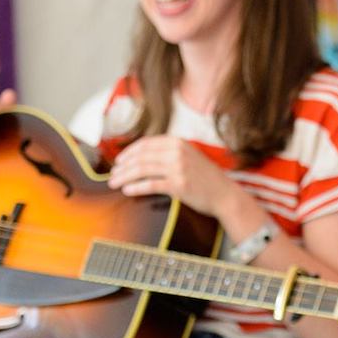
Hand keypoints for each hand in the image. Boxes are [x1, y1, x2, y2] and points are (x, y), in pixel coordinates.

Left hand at [106, 134, 236, 215]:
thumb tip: (142, 157)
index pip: (146, 144)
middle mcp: (177, 152)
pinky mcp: (179, 185)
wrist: (225, 195)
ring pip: (142, 169)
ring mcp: (178, 168)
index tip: (119, 162)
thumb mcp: (189, 156)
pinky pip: (151, 184)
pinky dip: (136, 187)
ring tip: (114, 183)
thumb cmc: (206, 178)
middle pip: (141, 156)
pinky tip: (127, 190)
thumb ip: (170, 153)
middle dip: (123, 167)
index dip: (129, 152)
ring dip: (125, 176)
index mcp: (178, 142)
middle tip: (112, 175)